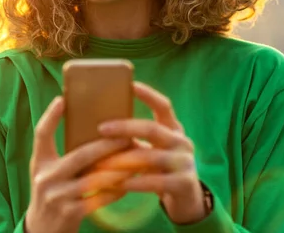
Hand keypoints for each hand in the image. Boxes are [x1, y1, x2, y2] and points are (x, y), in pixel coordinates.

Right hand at [25, 97, 132, 232]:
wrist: (41, 231)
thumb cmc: (51, 194)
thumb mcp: (47, 173)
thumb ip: (62, 156)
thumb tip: (91, 132)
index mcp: (40, 163)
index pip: (41, 134)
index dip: (50, 116)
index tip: (62, 99)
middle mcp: (46, 177)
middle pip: (80, 155)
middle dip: (107, 145)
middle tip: (127, 135)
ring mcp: (57, 196)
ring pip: (94, 178)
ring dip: (118, 168)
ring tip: (135, 159)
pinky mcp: (70, 213)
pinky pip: (99, 199)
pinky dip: (115, 190)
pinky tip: (127, 183)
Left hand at [97, 82, 207, 224]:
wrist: (186, 199)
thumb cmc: (158, 168)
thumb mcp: (150, 149)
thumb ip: (133, 138)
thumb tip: (97, 127)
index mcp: (173, 129)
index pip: (163, 106)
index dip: (148, 95)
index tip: (130, 84)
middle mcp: (181, 142)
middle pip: (152, 129)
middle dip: (125, 127)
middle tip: (101, 128)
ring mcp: (185, 162)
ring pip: (151, 157)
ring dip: (124, 159)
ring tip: (101, 161)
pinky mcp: (184, 184)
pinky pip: (155, 182)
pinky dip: (135, 182)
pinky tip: (118, 183)